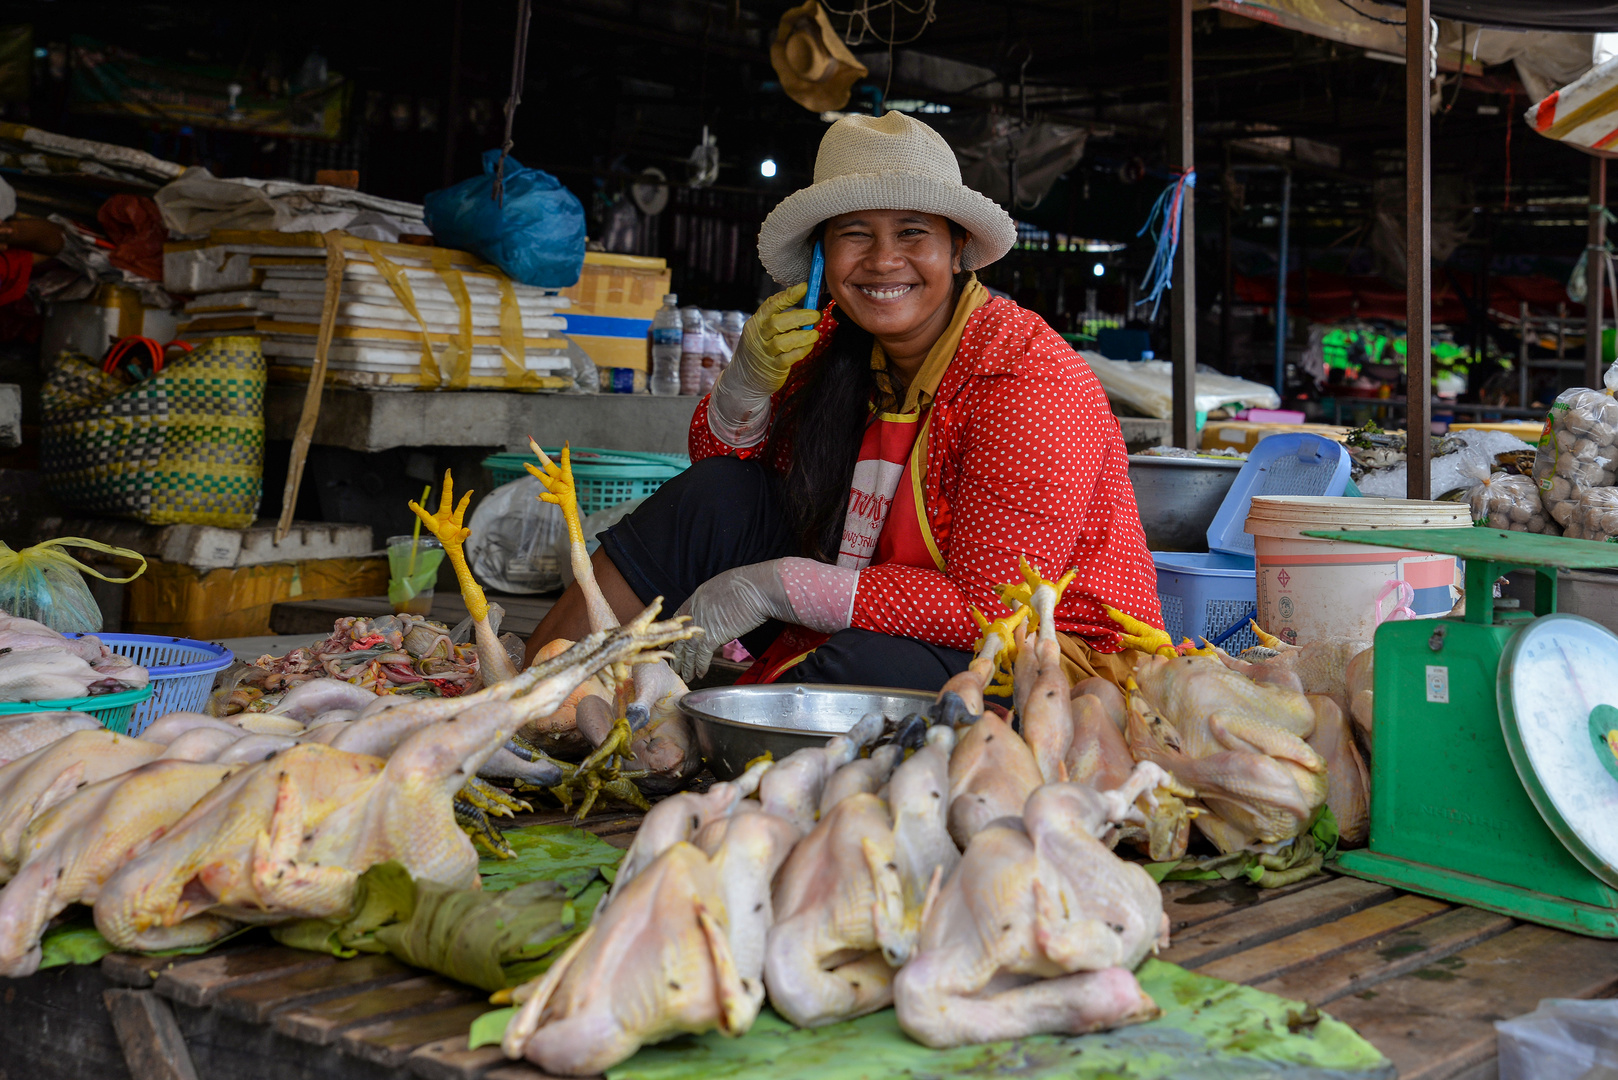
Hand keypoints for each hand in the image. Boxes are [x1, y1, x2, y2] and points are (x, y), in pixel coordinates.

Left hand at [669, 558, 858, 681]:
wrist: (758, 589)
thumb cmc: (749, 584)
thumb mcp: (724, 586)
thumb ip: (714, 600)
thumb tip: (717, 609)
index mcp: (697, 597)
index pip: (678, 618)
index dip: (674, 631)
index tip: (671, 641)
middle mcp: (695, 612)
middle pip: (679, 636)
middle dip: (676, 652)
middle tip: (673, 664)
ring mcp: (702, 625)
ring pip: (688, 650)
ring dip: (686, 665)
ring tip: (685, 675)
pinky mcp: (713, 636)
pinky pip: (702, 656)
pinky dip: (701, 666)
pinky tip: (700, 674)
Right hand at [734, 281, 821, 393]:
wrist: (744, 377)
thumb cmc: (761, 349)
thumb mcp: (763, 331)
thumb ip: (781, 319)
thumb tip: (808, 308)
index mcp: (757, 322)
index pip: (771, 305)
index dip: (788, 295)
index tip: (804, 288)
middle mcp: (759, 336)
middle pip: (778, 322)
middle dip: (800, 316)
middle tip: (816, 315)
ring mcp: (765, 352)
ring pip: (783, 341)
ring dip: (803, 335)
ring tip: (814, 333)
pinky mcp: (773, 367)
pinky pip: (789, 357)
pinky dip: (802, 350)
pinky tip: (809, 346)